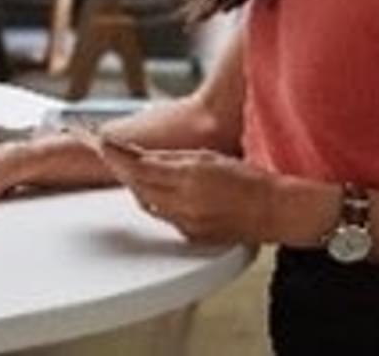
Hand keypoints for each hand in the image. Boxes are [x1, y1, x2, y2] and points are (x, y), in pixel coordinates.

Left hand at [99, 142, 289, 244]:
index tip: (104, 144)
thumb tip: (144, 156)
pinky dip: (154, 202)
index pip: (141, 165)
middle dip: (121, 168)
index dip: (118, 155)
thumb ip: (173, 159)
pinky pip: (163, 217)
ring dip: (136, 185)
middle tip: (109, 153)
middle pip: (138, 185)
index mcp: (189, 177)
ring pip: (147, 203)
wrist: (274, 210)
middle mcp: (184, 202)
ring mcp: (187, 222)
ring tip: (129, 168)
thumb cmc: (249, 179)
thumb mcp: (209, 157)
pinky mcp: (191, 235)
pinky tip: (154, 191)